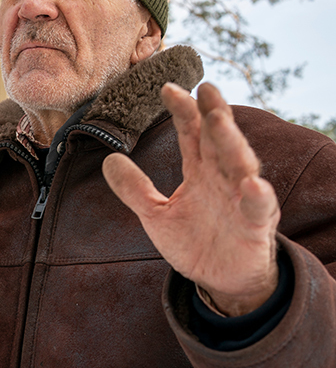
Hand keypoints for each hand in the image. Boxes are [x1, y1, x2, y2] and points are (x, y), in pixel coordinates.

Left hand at [102, 82, 280, 315]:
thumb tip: (107, 160)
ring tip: (218, 120)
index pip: (191, 133)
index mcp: (200, 171)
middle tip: (204, 88)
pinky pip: (259, 208)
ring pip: (241, 164)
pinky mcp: (256, 226)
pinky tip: (250, 184)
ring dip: (231, 142)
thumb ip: (134, 189)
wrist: (220, 280)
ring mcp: (241, 199)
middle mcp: (223, 178)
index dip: (182, 111)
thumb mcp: (156, 214)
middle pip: (219, 139)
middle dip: (213, 114)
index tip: (166, 87)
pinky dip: (257, 195)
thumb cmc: (193, 241)